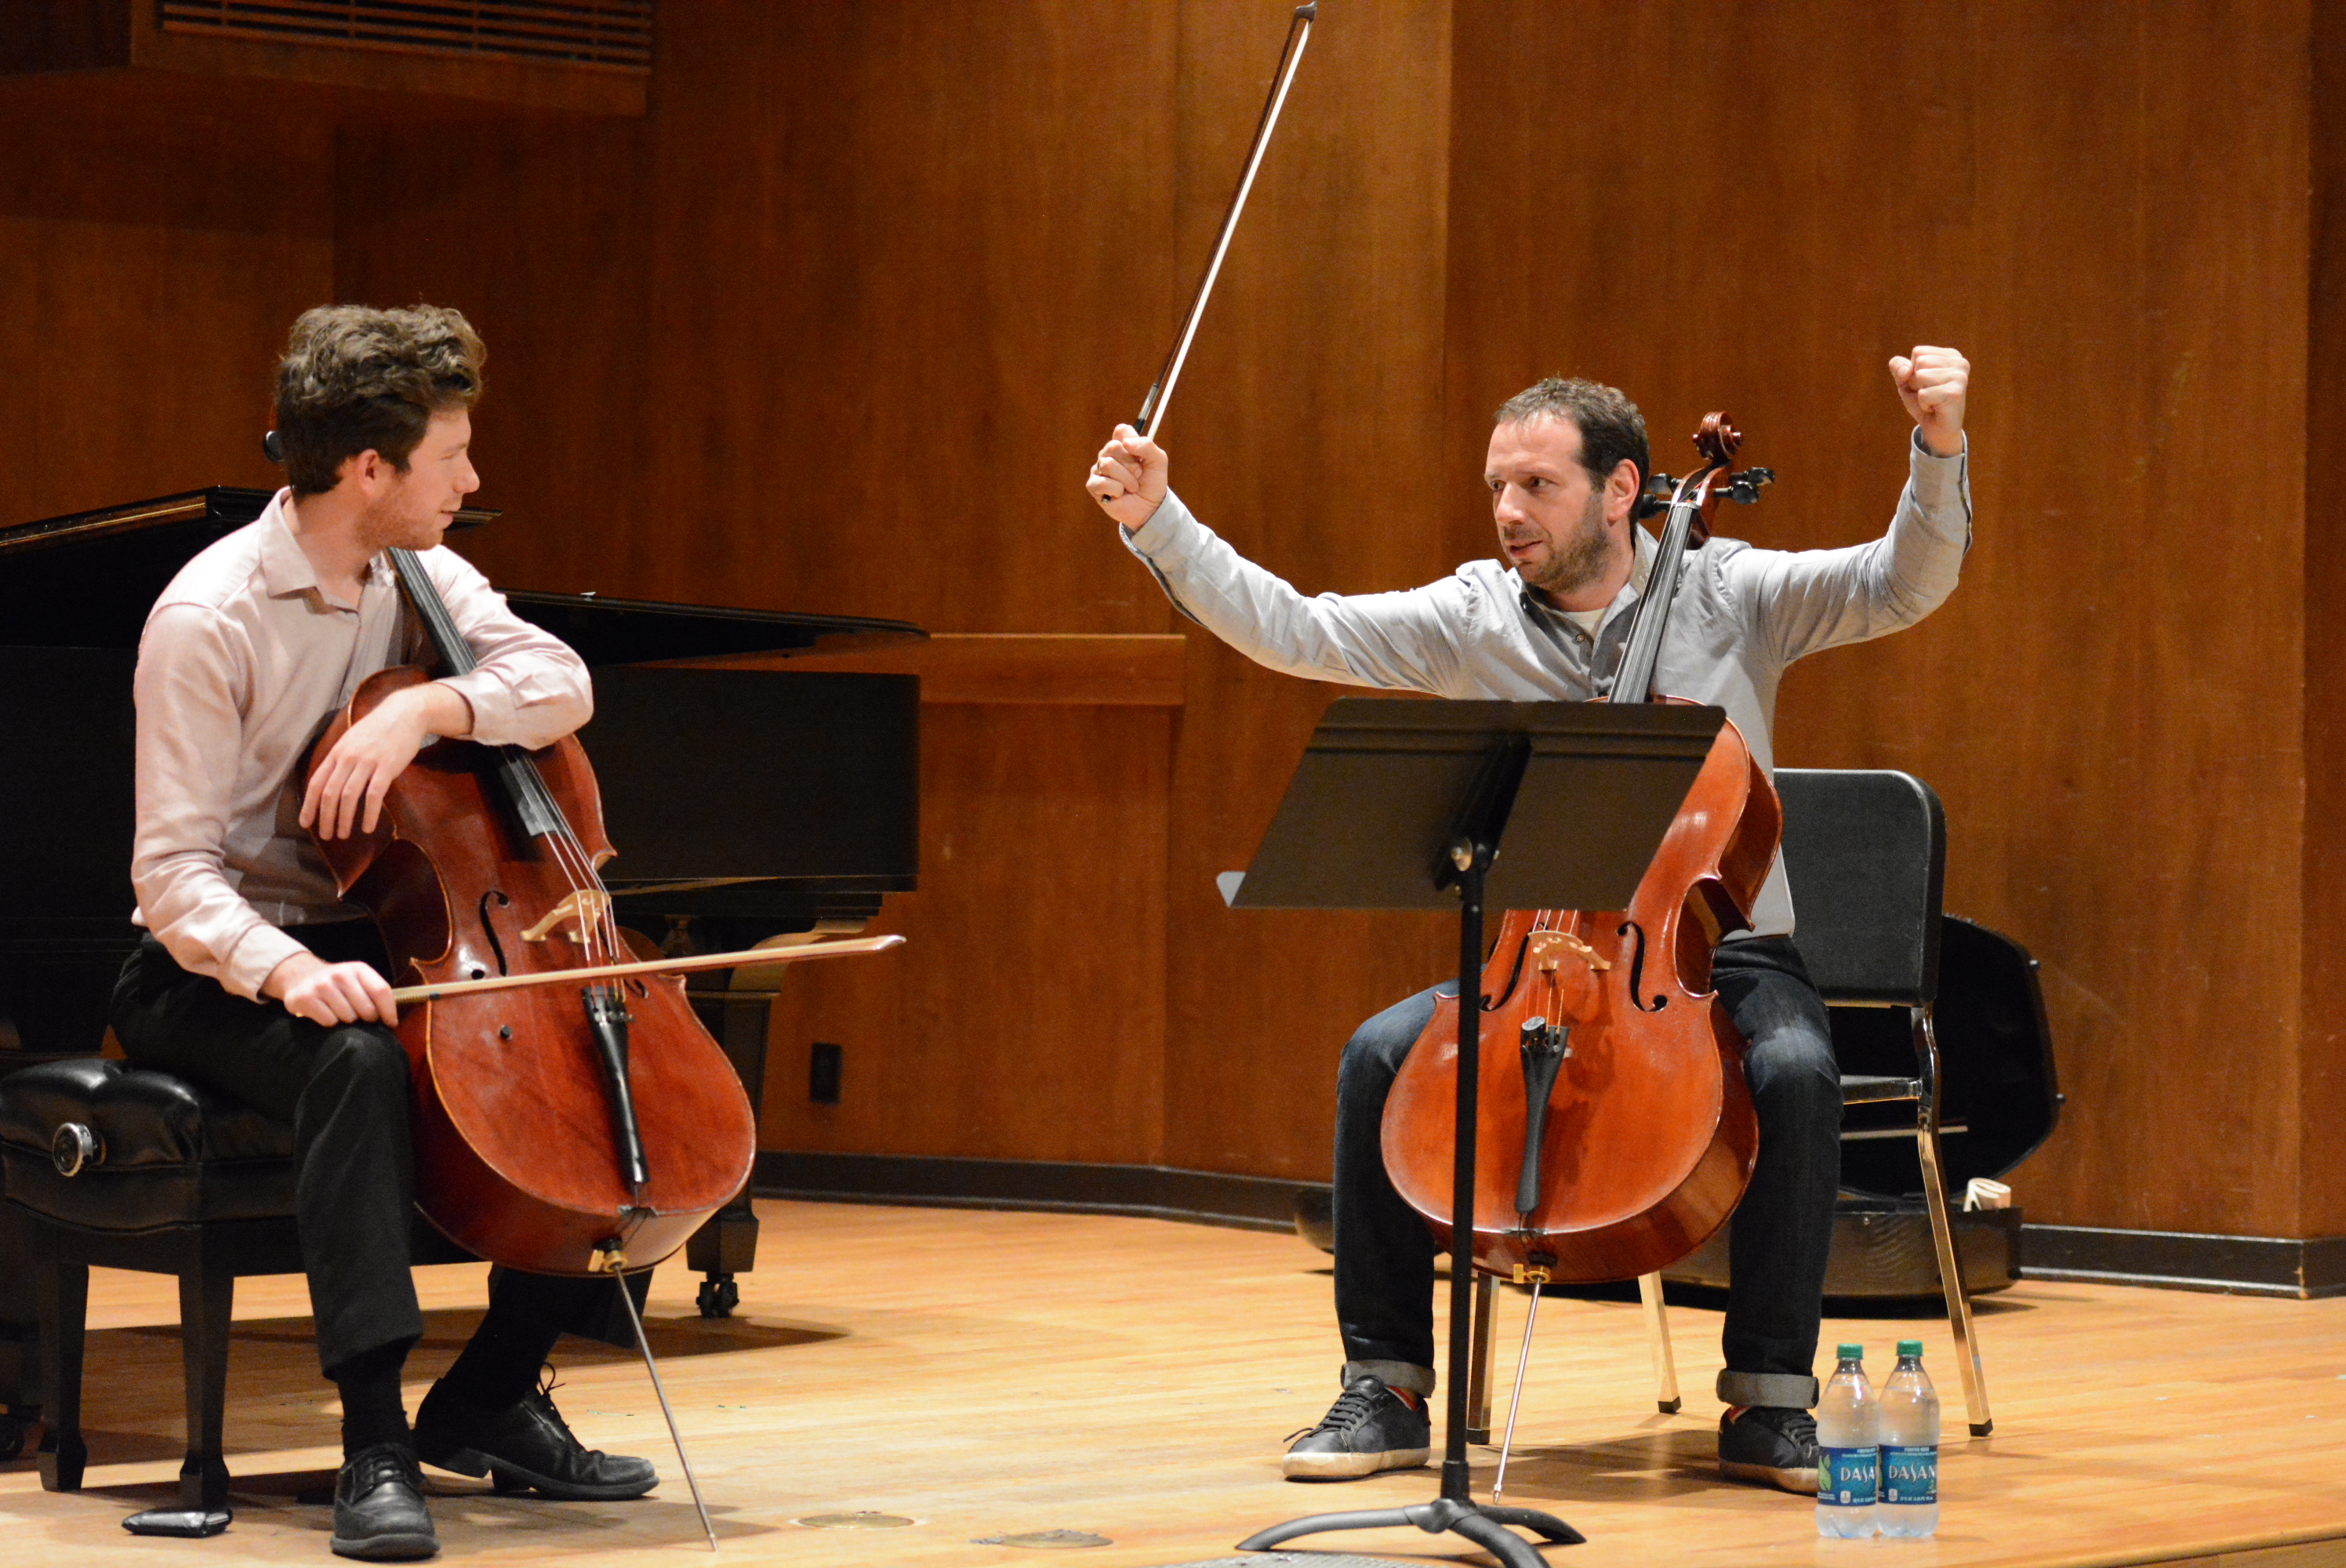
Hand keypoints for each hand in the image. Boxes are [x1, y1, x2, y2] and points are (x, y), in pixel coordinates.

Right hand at [265, 951, 397, 1026]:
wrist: (301, 977)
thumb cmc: (337, 985)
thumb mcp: (357, 980)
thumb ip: (374, 994)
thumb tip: (391, 1021)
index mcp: (358, 969)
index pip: (381, 991)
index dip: (389, 1011)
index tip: (390, 1024)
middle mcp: (340, 974)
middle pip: (367, 1009)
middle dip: (367, 1019)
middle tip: (359, 1017)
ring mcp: (322, 985)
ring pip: (348, 1017)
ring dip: (347, 1021)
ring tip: (340, 1013)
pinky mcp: (305, 998)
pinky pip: (329, 1022)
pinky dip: (330, 1023)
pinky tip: (326, 1014)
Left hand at [300, 682, 468, 840]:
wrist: (404, 713)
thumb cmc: (378, 729)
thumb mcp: (352, 740)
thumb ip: (341, 760)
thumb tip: (331, 784)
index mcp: (336, 753)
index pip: (316, 783)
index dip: (309, 806)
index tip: (306, 824)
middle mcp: (347, 758)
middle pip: (329, 793)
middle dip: (325, 818)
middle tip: (327, 836)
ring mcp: (367, 762)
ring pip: (349, 796)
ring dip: (344, 820)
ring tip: (344, 835)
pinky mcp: (387, 767)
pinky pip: (374, 795)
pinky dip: (370, 814)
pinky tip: (368, 827)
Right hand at [1086, 423, 1168, 531]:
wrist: (1150, 507)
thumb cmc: (1152, 483)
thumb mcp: (1158, 461)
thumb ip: (1147, 446)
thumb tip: (1127, 443)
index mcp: (1123, 444)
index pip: (1121, 431)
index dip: (1132, 443)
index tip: (1140, 456)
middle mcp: (1108, 454)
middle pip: (1113, 447)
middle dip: (1131, 465)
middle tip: (1138, 475)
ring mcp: (1099, 470)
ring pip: (1108, 464)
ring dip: (1126, 480)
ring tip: (1131, 487)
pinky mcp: (1093, 486)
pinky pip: (1102, 482)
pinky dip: (1116, 490)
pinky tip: (1119, 494)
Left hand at [1889, 346, 1967, 456]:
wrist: (1937, 429)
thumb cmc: (1924, 402)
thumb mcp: (1906, 381)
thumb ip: (1899, 367)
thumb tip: (1906, 370)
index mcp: (1951, 355)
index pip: (1918, 352)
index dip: (1913, 371)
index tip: (1926, 383)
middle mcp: (1960, 362)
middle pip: (1919, 362)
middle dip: (1916, 382)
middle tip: (1930, 394)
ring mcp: (1960, 376)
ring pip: (1921, 376)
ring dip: (1920, 393)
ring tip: (1933, 400)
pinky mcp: (1955, 392)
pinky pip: (1923, 394)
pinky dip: (1923, 404)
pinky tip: (1936, 408)